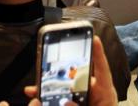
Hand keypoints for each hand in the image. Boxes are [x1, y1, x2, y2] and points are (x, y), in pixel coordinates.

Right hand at [0, 37, 117, 105]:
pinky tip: (32, 94)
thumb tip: (67, 102)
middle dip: (62, 71)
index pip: (102, 72)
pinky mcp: (69, 103)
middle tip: (50, 59)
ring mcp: (80, 100)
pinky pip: (57, 97)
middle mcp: (92, 95)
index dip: (98, 55)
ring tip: (34, 85)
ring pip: (63, 88)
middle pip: (78, 77)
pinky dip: (45, 95)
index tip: (94, 39)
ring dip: (48, 85)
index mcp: (104, 96)